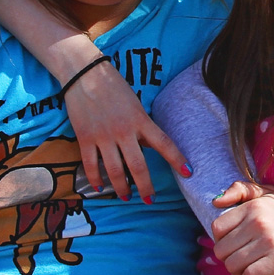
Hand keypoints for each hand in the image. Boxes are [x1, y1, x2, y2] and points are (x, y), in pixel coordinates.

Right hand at [63, 61, 189, 201]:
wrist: (84, 74)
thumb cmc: (113, 86)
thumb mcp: (135, 104)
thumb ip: (141, 126)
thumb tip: (148, 147)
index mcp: (140, 120)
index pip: (164, 143)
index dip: (177, 159)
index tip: (188, 173)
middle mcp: (123, 131)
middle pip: (138, 166)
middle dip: (146, 187)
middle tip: (149, 200)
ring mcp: (103, 136)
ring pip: (114, 171)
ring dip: (121, 188)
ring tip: (126, 197)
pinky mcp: (84, 138)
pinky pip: (91, 165)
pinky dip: (95, 179)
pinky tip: (100, 188)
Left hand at [212, 182, 273, 274]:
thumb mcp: (271, 196)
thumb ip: (242, 190)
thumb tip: (215, 202)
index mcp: (255, 205)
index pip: (217, 228)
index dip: (223, 239)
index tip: (236, 244)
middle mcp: (261, 220)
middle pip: (221, 250)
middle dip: (229, 258)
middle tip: (244, 259)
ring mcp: (270, 240)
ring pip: (232, 265)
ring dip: (238, 272)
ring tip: (251, 267)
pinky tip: (261, 274)